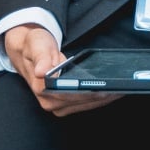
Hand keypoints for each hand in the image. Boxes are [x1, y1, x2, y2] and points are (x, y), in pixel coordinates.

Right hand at [3, 23, 120, 116]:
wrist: (26, 50)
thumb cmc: (33, 46)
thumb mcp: (36, 45)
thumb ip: (41, 57)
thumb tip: (42, 71)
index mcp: (42, 89)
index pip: (74, 95)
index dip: (92, 92)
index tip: (108, 87)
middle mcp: (49, 101)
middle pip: (83, 102)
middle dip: (103, 95)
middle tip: (123, 87)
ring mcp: (57, 104)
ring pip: (87, 105)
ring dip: (104, 98)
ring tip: (121, 89)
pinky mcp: (64, 103)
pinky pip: (85, 103)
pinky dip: (99, 98)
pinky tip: (111, 91)